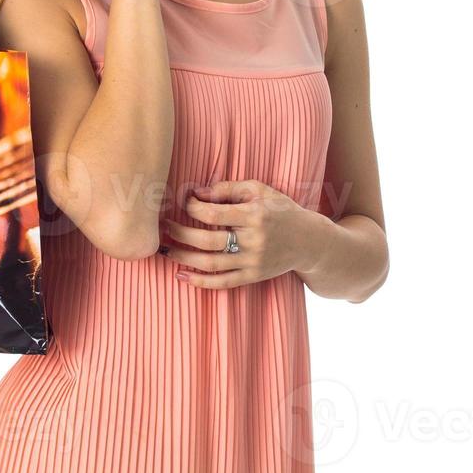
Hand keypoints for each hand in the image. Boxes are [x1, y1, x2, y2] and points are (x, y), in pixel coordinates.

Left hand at [162, 180, 320, 288]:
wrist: (309, 241)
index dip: (193, 208)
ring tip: (166, 250)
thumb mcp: (259, 190)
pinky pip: (222, 283)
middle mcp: (254, 241)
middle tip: (164, 227)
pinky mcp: (253, 277)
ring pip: (211, 264)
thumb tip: (196, 192)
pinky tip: (181, 275)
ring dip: (184, 258)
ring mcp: (253, 262)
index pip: (213, 214)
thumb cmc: (280, 210)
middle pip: (207, 241)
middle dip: (180, 234)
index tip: (185, 202)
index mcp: (254, 215)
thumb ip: (228, 189)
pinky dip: (199, 282)